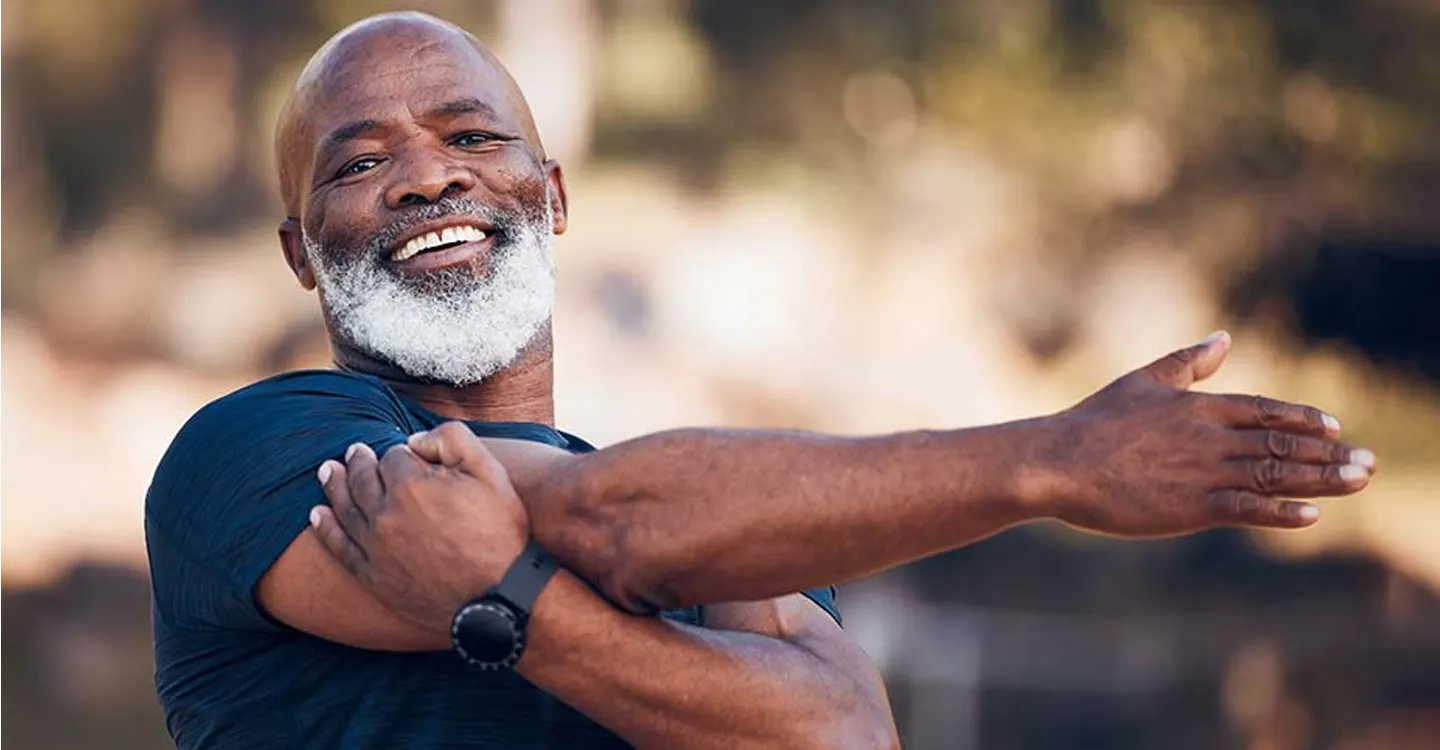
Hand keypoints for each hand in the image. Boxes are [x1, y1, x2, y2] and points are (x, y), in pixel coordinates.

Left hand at [310, 422, 528, 634]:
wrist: (497, 597)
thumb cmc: (500, 534)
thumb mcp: (491, 474)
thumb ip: (454, 440)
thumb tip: (415, 440)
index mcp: (412, 485)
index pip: (394, 456)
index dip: (402, 454)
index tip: (410, 457)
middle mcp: (385, 514)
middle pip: (363, 478)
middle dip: (359, 462)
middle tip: (355, 452)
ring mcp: (374, 546)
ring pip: (345, 507)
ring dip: (334, 485)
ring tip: (328, 471)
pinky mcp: (371, 575)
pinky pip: (338, 545)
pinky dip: (325, 527)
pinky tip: (317, 514)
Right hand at [1043, 331, 1375, 536]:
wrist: (1059, 461)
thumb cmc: (1094, 422)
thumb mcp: (1143, 381)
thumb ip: (1187, 361)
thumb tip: (1223, 337)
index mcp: (1198, 407)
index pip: (1263, 410)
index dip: (1301, 418)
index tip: (1336, 427)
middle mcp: (1209, 437)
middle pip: (1281, 443)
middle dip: (1328, 453)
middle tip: (1369, 462)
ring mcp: (1203, 472)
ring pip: (1275, 473)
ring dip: (1322, 478)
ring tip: (1359, 481)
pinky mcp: (1191, 507)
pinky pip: (1247, 508)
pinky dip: (1281, 511)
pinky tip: (1311, 515)